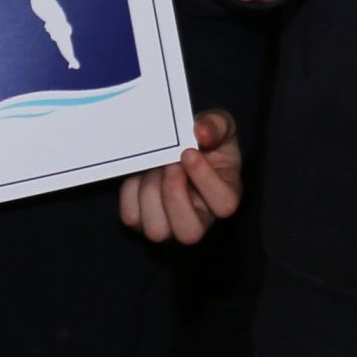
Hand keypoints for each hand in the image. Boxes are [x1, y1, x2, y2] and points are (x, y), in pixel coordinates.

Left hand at [119, 109, 240, 243]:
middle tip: (169, 165)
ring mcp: (169, 226)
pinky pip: (131, 216)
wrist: (177, 145)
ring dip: (151, 191)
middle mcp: (199, 219)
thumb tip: (200, 131)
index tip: (189, 153)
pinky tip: (140, 173)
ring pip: (157, 230)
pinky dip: (131, 191)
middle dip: (175, 194)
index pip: (225, 205)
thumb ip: (216, 124)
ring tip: (154, 166)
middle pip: (190, 233)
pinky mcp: (142, 222)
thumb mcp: (219, 124)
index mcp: (224, 195)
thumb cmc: (204, 140)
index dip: (206, 180)